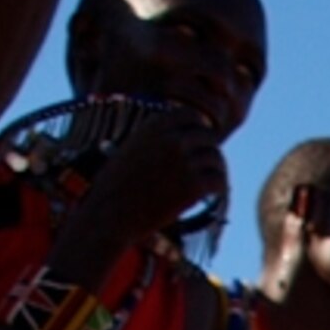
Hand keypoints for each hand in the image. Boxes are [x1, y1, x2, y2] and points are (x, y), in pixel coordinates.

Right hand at [73, 103, 223, 250]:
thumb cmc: (115, 185)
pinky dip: (219, 188)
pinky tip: (213, 194)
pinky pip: (218, 181)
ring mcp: (184, 162)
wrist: (110, 213)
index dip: (198, 128)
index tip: (198, 141)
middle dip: (209, 150)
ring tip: (210, 181)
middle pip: (208, 137)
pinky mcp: (193, 186)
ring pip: (216, 159)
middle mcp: (172, 140)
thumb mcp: (131, 148)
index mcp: (155, 126)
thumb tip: (182, 137)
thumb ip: (155, 139)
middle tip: (207, 166)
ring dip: (216, 170)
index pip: (191, 115)